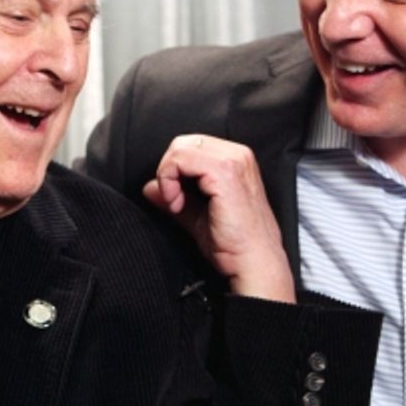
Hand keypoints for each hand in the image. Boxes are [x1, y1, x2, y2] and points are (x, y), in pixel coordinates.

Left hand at [143, 135, 295, 302]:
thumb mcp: (199, 217)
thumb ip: (177, 197)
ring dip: (169, 176)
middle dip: (169, 171)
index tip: (175, 201)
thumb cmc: (236, 245)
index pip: (190, 147)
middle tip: (174, 202)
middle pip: (183, 143)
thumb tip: (151, 188)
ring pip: (180, 148)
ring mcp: (232, 160)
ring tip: (177, 204)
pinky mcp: (224, 171)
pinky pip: (181, 159)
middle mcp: (237, 154)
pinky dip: (170, 180)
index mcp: (235, 160)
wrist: (253, 262)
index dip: (174, 171)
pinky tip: (178, 204)